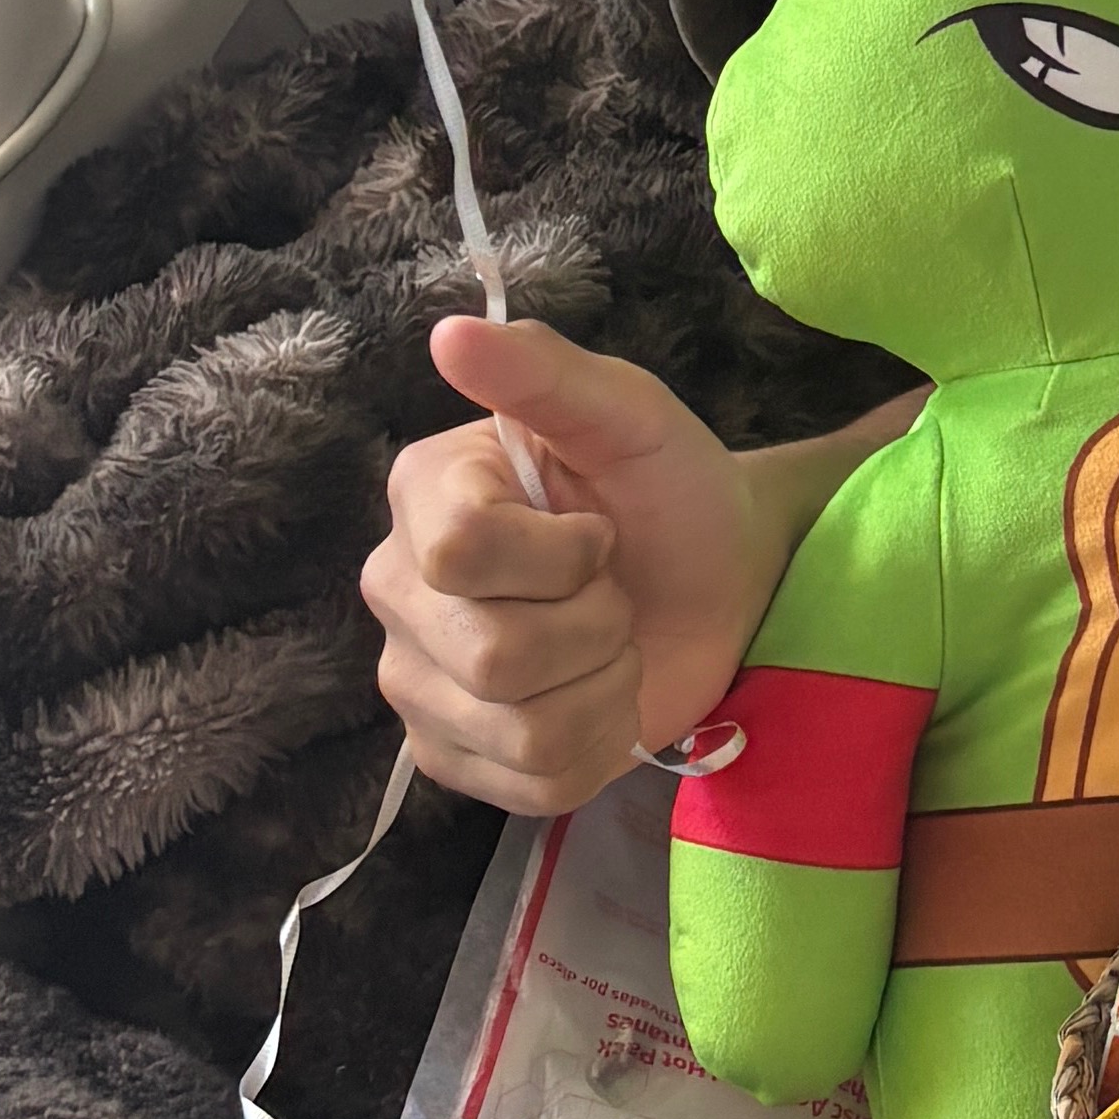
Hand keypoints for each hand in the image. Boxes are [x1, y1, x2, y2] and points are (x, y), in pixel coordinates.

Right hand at [359, 316, 771, 812]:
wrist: (720, 581)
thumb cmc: (671, 487)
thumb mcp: (630, 414)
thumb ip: (546, 373)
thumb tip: (451, 333)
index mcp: (425, 495)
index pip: (459, 553)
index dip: (559, 555)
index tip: (600, 530)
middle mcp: (398, 589)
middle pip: (489, 654)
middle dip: (593, 624)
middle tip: (614, 592)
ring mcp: (417, 683)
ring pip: (513, 727)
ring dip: (601, 686)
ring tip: (611, 643)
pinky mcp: (454, 758)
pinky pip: (529, 785)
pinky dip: (595, 745)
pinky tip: (599, 699)